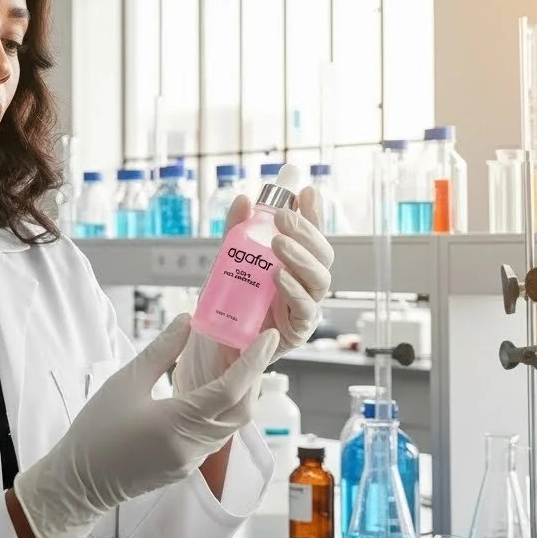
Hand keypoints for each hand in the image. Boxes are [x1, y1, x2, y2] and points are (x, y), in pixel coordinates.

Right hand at [13, 315, 279, 537]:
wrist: (79, 482)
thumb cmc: (97, 430)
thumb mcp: (126, 382)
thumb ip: (162, 351)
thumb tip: (187, 322)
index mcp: (179, 423)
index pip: (230, 390)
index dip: (253, 361)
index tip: (267, 337)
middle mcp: (194, 446)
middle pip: (241, 410)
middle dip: (254, 377)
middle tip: (255, 346)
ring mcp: (193, 460)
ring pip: (232, 425)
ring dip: (241, 394)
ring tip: (236, 363)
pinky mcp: (186, 466)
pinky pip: (217, 435)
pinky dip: (224, 410)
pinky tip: (213, 390)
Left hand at [173, 185, 333, 395]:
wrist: (215, 346)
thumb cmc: (229, 304)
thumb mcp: (228, 262)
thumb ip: (237, 232)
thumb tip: (243, 199)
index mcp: (295, 265)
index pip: (311, 236)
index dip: (313, 213)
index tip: (306, 191)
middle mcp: (305, 284)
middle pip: (322, 255)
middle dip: (307, 232)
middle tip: (283, 216)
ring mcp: (305, 308)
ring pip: (320, 280)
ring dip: (301, 258)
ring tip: (280, 243)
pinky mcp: (298, 331)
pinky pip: (304, 310)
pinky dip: (293, 291)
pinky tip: (279, 276)